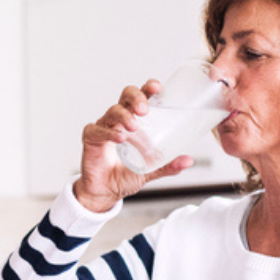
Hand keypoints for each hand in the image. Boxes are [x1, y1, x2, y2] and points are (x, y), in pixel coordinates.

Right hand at [71, 79, 194, 212]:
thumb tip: (188, 160)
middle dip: (136, 97)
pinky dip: (109, 133)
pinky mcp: (91, 138)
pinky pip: (97, 130)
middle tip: (145, 109)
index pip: (141, 97)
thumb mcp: (150, 170)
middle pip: (125, 96)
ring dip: (125, 116)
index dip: (148, 88)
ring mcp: (104, 127)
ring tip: (134, 126)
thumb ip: (167, 165)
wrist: (105, 192)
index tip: (157, 87)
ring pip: (113, 111)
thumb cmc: (124, 175)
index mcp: (134, 120)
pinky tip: (119, 138)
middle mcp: (118, 119)